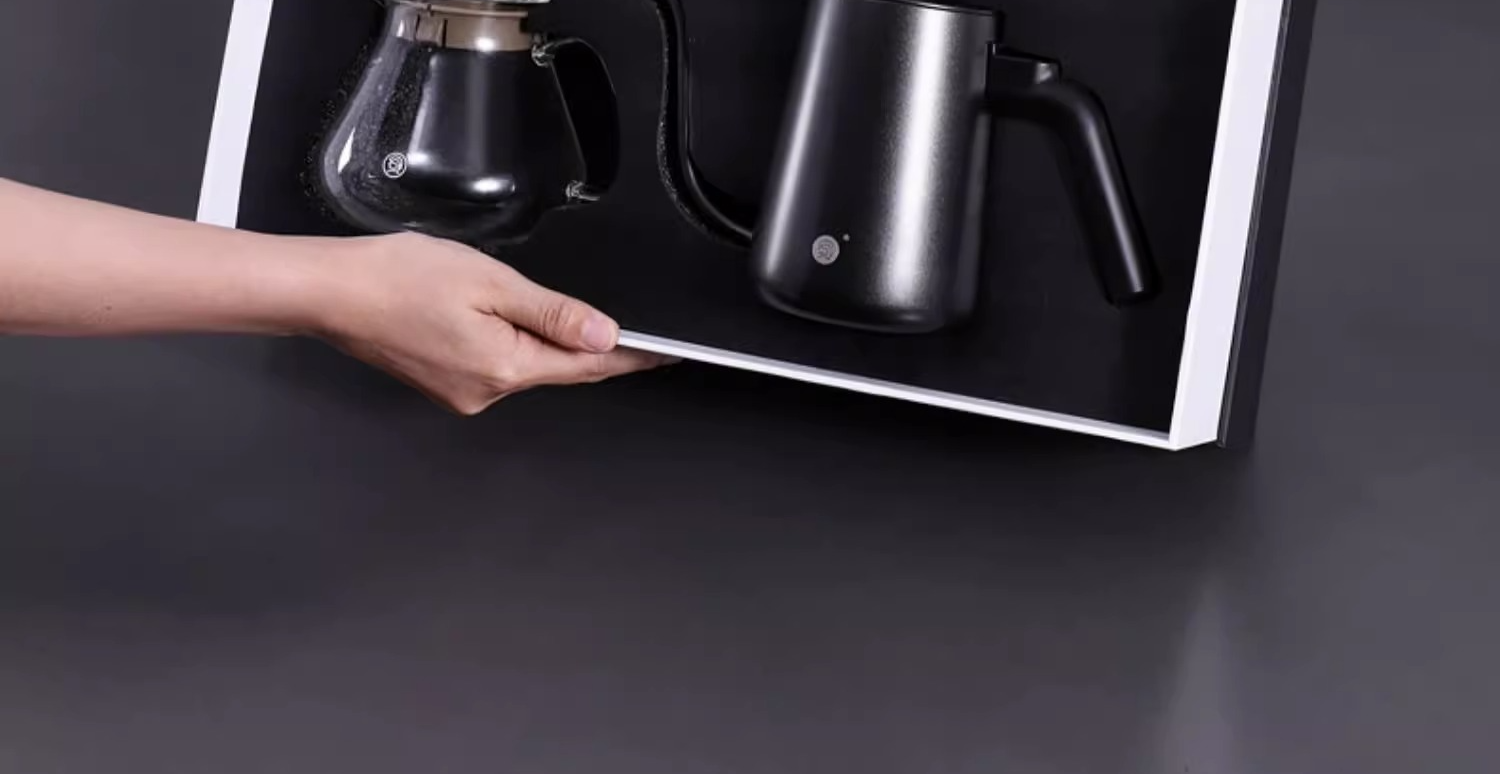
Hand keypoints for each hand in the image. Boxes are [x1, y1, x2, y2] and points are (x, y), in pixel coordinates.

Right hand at [308, 232, 673, 414]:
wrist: (331, 292)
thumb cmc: (397, 279)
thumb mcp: (490, 282)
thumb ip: (552, 311)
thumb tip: (602, 334)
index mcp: (505, 366)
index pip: (589, 366)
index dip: (631, 357)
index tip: (665, 354)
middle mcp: (487, 391)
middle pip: (559, 366)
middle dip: (584, 342)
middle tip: (610, 316)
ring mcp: (464, 393)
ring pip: (525, 364)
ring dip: (538, 337)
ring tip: (508, 294)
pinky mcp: (446, 385)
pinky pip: (496, 364)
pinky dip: (507, 341)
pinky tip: (485, 312)